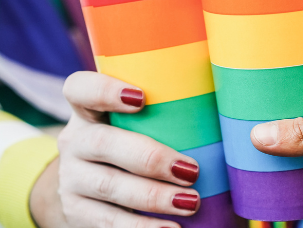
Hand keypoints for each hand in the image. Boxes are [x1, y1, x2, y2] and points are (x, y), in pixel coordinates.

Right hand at [55, 72, 201, 227]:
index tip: (141, 97)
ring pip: (108, 185)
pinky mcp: (76, 211)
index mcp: (88, 109)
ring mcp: (71, 178)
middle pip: (101, 142)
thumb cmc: (140, 140)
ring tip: (191, 203)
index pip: (80, 89)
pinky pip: (107, 221)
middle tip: (192, 170)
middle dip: (149, 157)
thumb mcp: (144, 121)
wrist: (98, 188)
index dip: (104, 90)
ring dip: (153, 196)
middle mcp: (75, 140)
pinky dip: (141, 227)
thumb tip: (231, 90)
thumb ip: (171, 106)